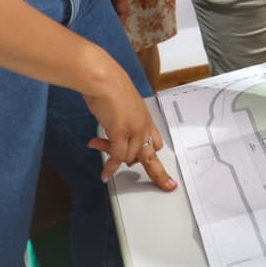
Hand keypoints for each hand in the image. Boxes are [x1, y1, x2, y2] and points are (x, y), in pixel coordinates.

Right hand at [82, 59, 176, 190]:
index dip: (157, 156)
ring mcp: (134, 130)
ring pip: (131, 158)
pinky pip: (118, 157)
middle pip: (153, 156)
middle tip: (168, 186)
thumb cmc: (109, 88)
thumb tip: (114, 140)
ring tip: (98, 144)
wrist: (103, 80)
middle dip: (159, 174)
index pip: (156, 141)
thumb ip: (123, 122)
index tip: (166, 169)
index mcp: (146, 118)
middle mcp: (144, 126)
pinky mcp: (121, 133)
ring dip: (115, 159)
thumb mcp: (123, 106)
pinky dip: (111, 167)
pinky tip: (105, 174)